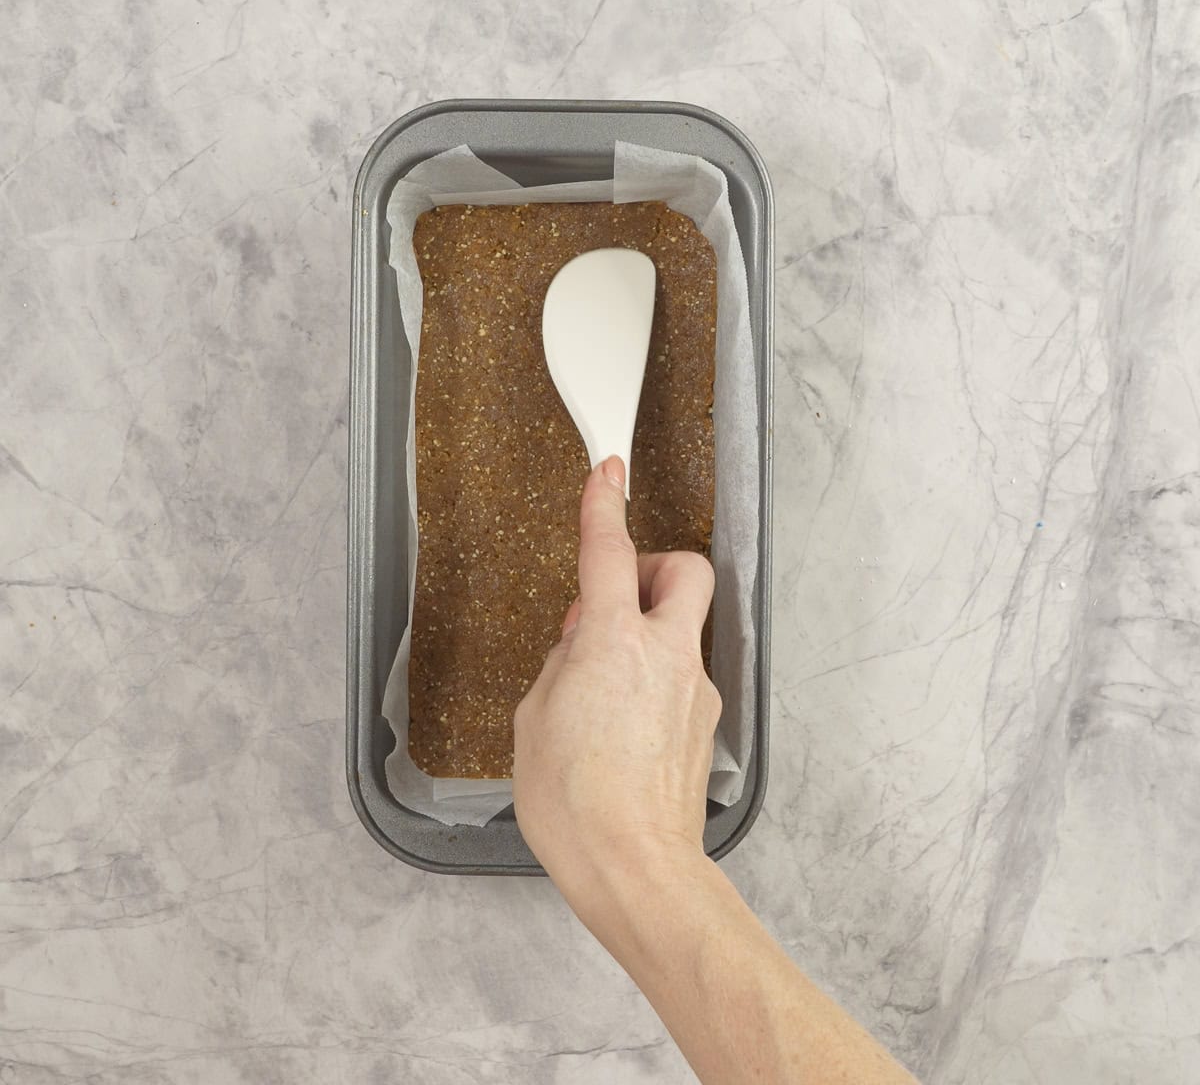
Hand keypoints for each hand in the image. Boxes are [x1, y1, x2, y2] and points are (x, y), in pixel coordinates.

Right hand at [513, 455, 720, 920]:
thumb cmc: (576, 805)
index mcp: (612, 643)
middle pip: (686, 570)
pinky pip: (681, 674)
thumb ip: (560, 666)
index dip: (604, 503)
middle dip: (654, 564)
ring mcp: (693, 689)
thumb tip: (580, 646)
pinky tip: (621, 720)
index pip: (609, 551)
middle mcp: (665, 655)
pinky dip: (654, 675)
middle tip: (615, 594)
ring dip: (647, 628)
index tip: (607, 472)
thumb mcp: (534, 721)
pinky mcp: (704, 723)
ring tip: (602, 679)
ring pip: (683, 626)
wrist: (636, 869)